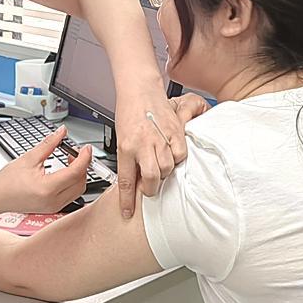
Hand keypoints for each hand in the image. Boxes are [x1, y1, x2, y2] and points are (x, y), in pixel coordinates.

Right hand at [0, 126, 91, 214]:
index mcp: (47, 188)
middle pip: (81, 182)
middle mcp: (53, 201)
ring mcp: (54, 207)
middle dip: (83, 165)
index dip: (84, 158)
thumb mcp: (29, 158)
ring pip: (78, 190)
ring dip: (79, 175)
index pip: (76, 172)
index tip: (86, 148)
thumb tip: (61, 132)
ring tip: (69, 161)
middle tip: (76, 152)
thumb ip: (49, 144)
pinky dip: (73, 183)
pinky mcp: (52, 208)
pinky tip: (65, 172)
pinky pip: (71, 196)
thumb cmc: (7, 181)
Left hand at [114, 87, 209, 217]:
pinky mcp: (175, 131)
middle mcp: (143, 144)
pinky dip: (177, 158)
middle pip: (151, 179)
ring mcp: (160, 138)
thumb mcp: (121, 137)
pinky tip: (171, 153)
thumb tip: (134, 179)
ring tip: (159, 167)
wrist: (139, 88)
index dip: (127, 201)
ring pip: (167, 168)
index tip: (127, 213)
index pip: (125, 181)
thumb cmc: (128, 111)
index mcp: (126, 147)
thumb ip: (129, 158)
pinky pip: (181, 154)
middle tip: (149, 188)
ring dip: (164, 173)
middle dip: (151, 189)